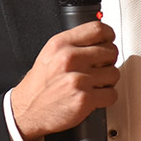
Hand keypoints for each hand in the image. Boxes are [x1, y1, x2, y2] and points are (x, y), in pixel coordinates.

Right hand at [11, 21, 118, 140]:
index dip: (108, 36)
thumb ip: (73, 44)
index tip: (108, 42)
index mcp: (61, 44)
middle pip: (110, 51)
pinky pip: (111, 94)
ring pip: (114, 74)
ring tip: (94, 84)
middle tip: (99, 69)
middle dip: (108, 62)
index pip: (98, 29)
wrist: (27, 111)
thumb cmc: (39, 86)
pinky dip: (106, 98)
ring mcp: (77, 79)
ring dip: (108, 81)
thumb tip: (99, 40)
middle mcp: (69, 58)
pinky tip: (94, 97)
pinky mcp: (84, 99)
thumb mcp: (50, 54)